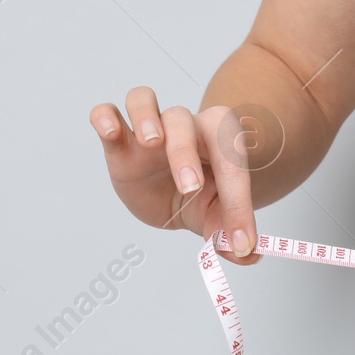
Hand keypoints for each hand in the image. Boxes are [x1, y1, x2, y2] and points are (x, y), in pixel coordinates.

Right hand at [90, 87, 260, 262]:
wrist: (177, 193)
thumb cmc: (202, 196)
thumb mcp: (217, 218)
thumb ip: (231, 234)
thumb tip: (249, 254)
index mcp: (218, 139)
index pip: (231, 161)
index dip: (239, 202)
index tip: (241, 239)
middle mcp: (184, 126)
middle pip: (183, 120)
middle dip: (185, 152)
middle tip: (189, 187)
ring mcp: (149, 130)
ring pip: (143, 99)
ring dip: (146, 117)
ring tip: (150, 142)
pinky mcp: (119, 143)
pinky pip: (106, 112)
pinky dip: (105, 118)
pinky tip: (111, 133)